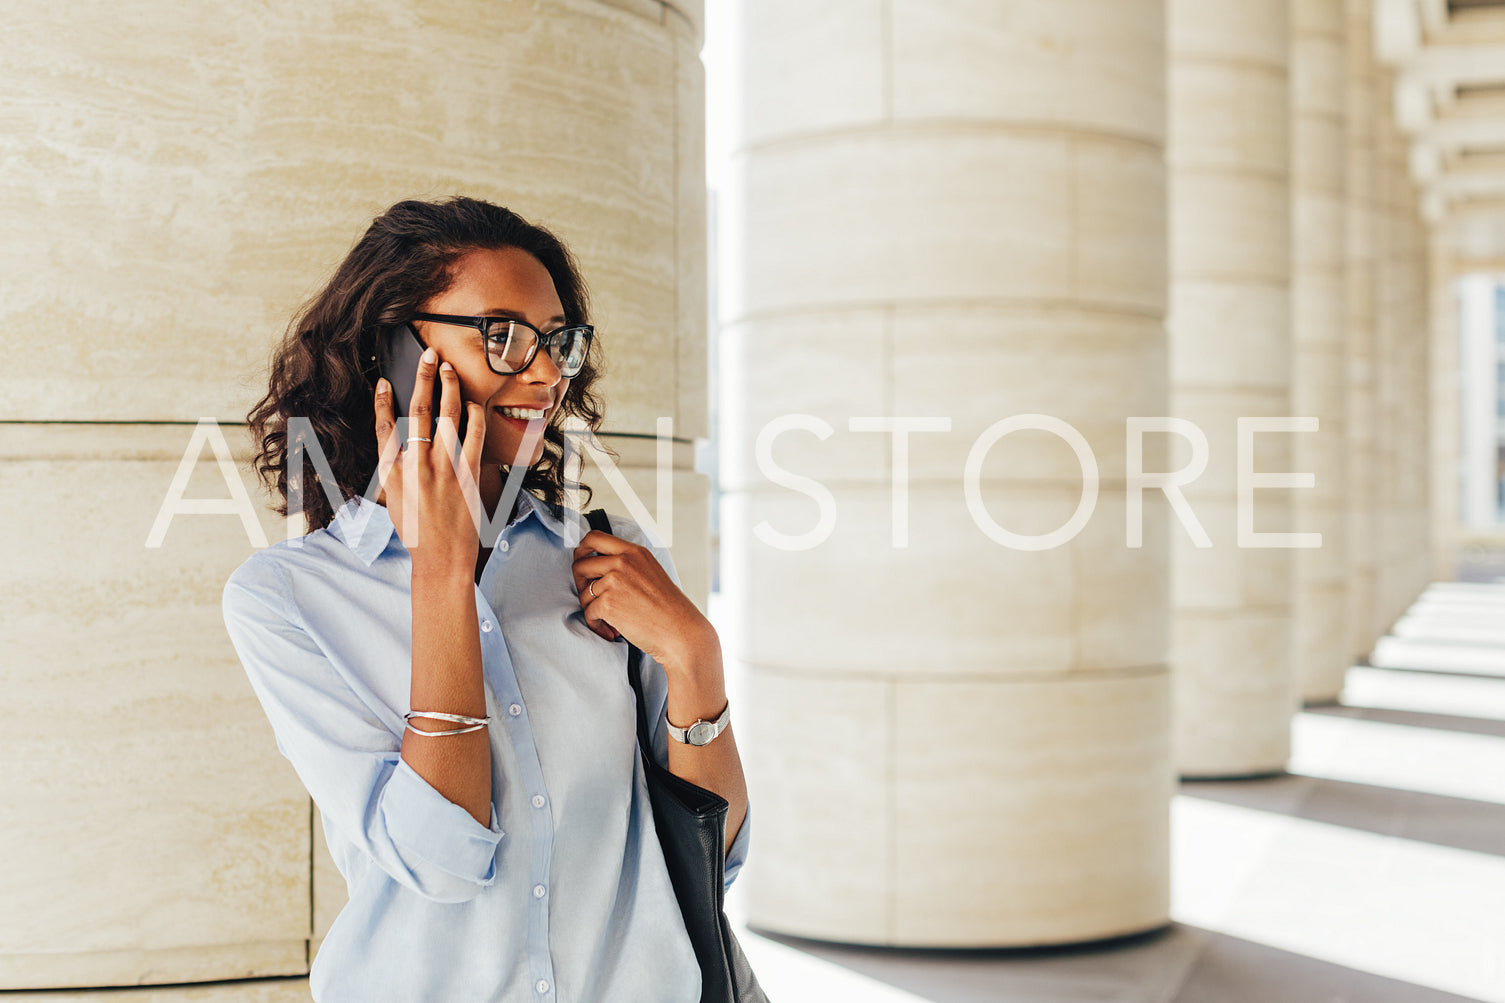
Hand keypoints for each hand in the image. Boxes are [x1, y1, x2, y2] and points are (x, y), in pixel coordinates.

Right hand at [373, 347, 488, 579]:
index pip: (383, 427)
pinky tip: (473, 403)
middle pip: (417, 410)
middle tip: (427, 353)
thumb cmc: (417, 532)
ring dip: (449, 387)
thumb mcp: (394, 500)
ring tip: (448, 368)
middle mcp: (416, 465)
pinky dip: (474, 414)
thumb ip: (395, 471)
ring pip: (446, 415)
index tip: (382, 381)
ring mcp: (443, 467)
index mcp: (392, 472)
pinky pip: (474, 434)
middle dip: (422, 377)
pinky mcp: (468, 473)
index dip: (381, 401)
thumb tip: (396, 446)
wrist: (441, 558)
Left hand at [571, 530, 715, 672]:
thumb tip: (595, 565)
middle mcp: (623, 562)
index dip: (581, 550)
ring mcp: (614, 581)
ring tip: (611, 621)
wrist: (681, 632)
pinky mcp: (608, 603)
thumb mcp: (650, 572)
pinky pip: (588, 613)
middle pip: (580, 564)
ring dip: (592, 610)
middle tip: (591, 598)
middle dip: (580, 583)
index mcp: (634, 551)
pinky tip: (612, 631)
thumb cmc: (668, 608)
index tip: (582, 563)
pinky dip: (597, 625)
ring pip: (583, 593)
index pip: (594, 537)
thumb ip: (626, 563)